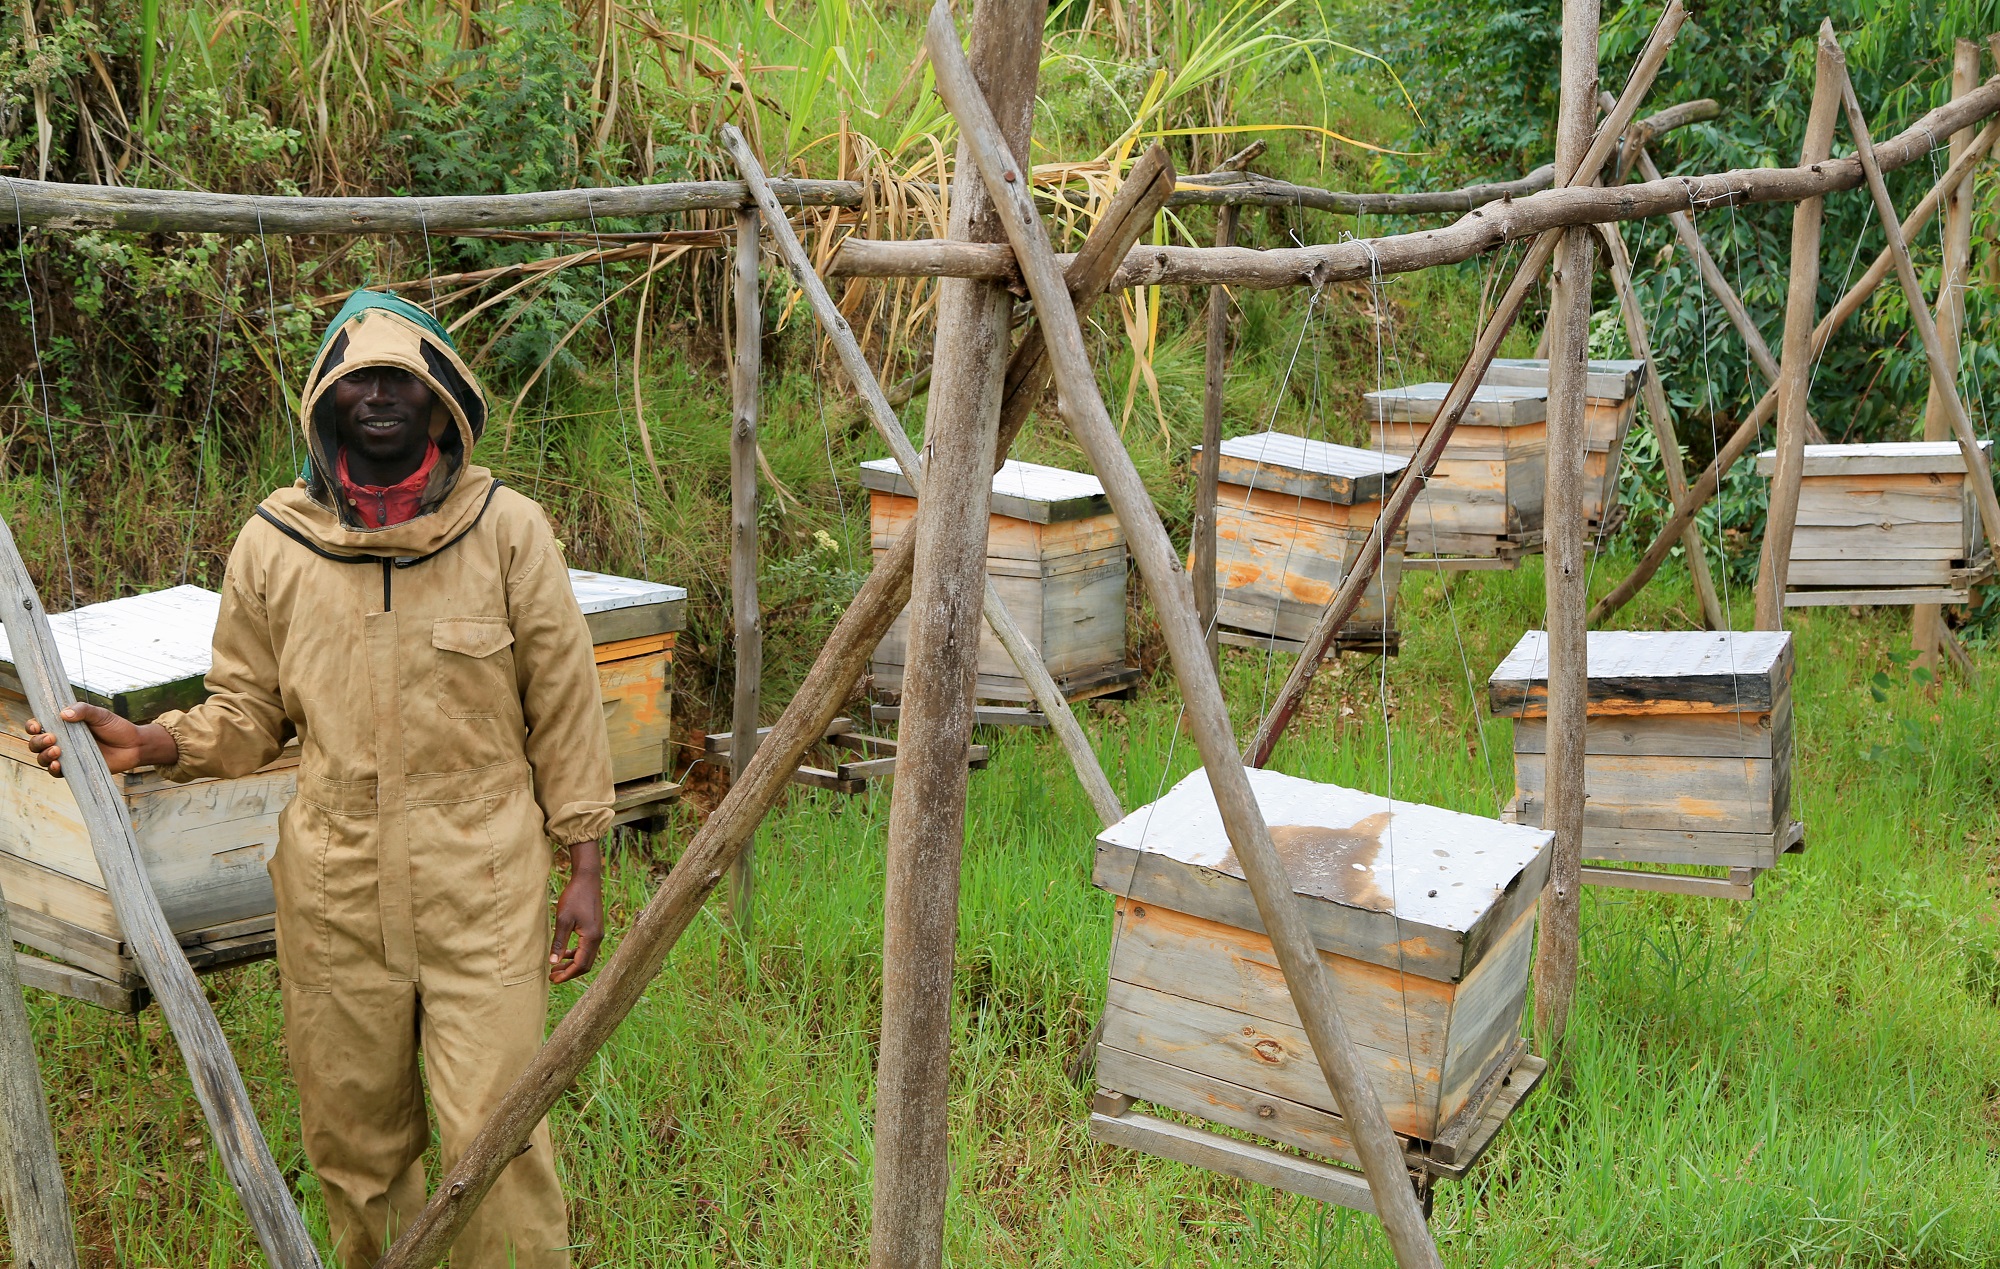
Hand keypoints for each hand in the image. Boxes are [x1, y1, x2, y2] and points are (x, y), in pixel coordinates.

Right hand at [26, 704, 175, 777]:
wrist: (134, 745)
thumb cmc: (116, 727)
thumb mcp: (100, 714)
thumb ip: (83, 710)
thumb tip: (63, 713)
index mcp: (63, 725)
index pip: (39, 726)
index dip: (32, 726)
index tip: (36, 726)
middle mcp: (61, 741)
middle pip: (36, 743)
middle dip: (38, 741)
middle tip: (52, 738)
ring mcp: (66, 756)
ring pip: (42, 758)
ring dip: (44, 755)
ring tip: (56, 751)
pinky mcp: (74, 769)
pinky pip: (57, 772)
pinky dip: (53, 769)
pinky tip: (58, 764)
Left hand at [550, 840, 603, 984]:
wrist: (587, 879)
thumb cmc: (574, 897)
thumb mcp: (563, 920)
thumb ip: (559, 942)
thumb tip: (553, 963)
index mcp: (591, 938)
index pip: (580, 964)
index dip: (566, 974)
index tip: (553, 980)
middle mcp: (598, 938)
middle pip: (586, 964)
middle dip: (569, 972)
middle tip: (552, 977)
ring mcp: (598, 934)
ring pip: (587, 957)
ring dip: (572, 964)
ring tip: (556, 968)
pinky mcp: (595, 929)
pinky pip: (587, 948)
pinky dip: (576, 955)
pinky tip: (565, 953)